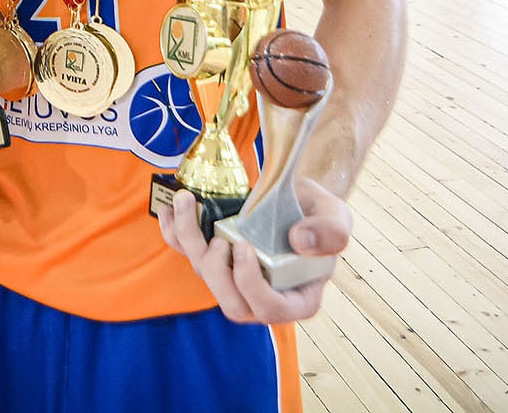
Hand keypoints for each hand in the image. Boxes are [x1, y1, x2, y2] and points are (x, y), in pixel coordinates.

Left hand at [155, 178, 350, 324]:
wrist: (299, 197)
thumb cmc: (319, 215)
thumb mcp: (338, 218)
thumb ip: (331, 232)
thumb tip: (300, 241)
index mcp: (296, 297)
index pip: (270, 310)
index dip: (251, 285)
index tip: (244, 248)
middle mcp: (262, 294)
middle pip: (231, 304)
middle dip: (217, 273)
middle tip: (222, 240)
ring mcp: (235, 277)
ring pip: (206, 276)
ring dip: (189, 242)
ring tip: (189, 204)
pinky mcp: (216, 256)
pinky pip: (187, 253)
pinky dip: (173, 232)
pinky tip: (169, 208)